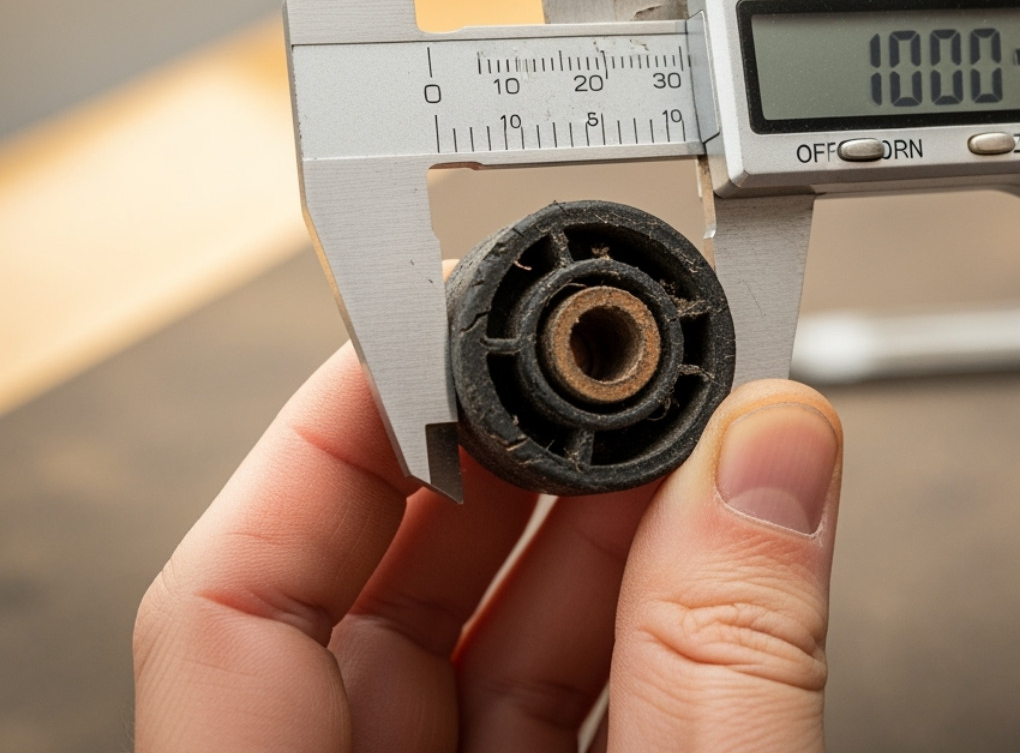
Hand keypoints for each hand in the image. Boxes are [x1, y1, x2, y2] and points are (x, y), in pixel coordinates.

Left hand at [133, 344, 841, 751]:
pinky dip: (636, 627)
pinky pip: (554, 711)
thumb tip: (765, 456)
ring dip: (595, 535)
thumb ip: (725, 664)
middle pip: (369, 600)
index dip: (334, 430)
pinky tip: (707, 554)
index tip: (443, 326)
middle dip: (505, 463)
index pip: (236, 598)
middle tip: (597, 367)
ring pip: (479, 653)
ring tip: (685, 445)